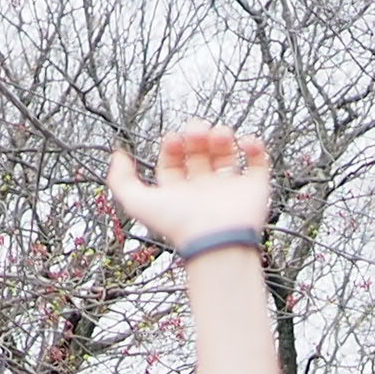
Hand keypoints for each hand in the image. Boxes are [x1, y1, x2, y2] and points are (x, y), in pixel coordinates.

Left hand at [110, 126, 275, 254]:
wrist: (215, 241)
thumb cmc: (179, 225)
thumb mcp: (137, 202)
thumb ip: (121, 180)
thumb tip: (118, 155)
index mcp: (179, 192)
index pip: (173, 160)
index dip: (171, 144)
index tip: (173, 138)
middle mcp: (203, 189)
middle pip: (198, 151)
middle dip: (196, 134)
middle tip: (196, 132)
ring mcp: (229, 187)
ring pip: (226, 152)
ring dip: (221, 135)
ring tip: (218, 135)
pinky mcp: (253, 188)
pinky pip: (257, 160)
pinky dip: (253, 145)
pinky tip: (242, 141)